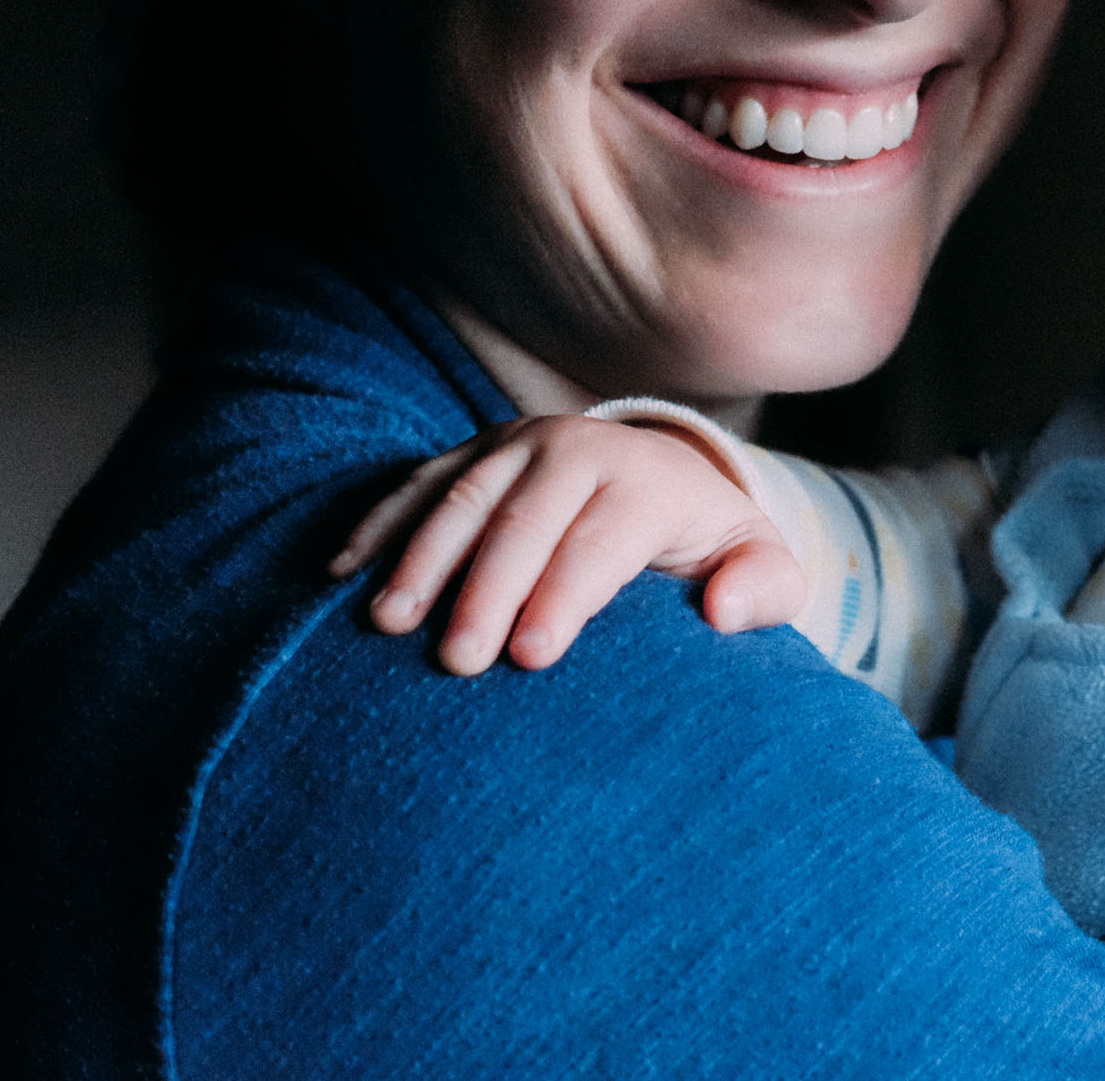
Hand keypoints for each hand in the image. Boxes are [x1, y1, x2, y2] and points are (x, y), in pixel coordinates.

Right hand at [329, 415, 806, 674]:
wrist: (663, 480)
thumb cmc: (708, 547)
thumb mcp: (758, 564)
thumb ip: (762, 589)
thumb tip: (723, 611)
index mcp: (648, 480)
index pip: (602, 541)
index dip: (566, 597)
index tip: (533, 657)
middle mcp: (579, 449)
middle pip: (524, 520)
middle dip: (487, 589)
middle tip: (456, 660)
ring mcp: (517, 444)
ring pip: (462, 497)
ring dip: (421, 558)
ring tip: (389, 623)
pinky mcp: (473, 453)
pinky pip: (417, 485)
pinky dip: (378, 526)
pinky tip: (342, 575)